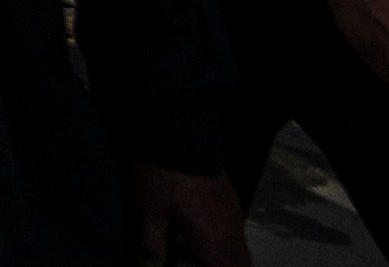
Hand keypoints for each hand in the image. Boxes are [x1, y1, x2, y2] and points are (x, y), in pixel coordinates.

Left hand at [128, 168, 247, 264]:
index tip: (188, 265)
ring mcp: (235, 216)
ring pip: (238, 250)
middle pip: (237, 264)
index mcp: (215, 242)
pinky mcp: (232, 201)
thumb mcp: (151, 211)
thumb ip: (153, 243)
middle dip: (217, 265)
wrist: (182, 135)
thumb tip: (150, 264)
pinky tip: (197, 230)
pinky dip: (221, 241)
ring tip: (190, 249)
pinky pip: (234, 233)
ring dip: (221, 256)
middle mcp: (232, 233)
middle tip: (191, 261)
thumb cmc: (166, 176)